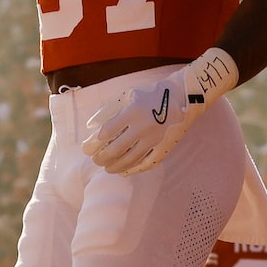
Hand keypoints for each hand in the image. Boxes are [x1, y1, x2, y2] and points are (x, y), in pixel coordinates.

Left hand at [84, 49, 238, 174]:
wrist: (180, 97)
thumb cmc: (148, 95)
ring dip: (115, 166)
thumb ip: (106, 110)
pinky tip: (123, 171)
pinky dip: (132, 169)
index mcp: (132, 111)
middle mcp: (143, 127)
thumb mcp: (126, 96)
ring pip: (130, 160)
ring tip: (106, 168)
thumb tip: (89, 128)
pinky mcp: (163, 147)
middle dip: (101, 158)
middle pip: (116, 149)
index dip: (93, 143)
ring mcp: (154, 139)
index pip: (106, 133)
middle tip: (95, 160)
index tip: (87, 148)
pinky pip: (145, 163)